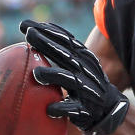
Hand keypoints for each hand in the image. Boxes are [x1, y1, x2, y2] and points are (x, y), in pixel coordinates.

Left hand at [21, 20, 128, 134]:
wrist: (108, 110)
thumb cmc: (84, 84)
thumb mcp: (77, 67)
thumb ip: (60, 54)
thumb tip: (30, 38)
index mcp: (82, 59)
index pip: (66, 41)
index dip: (48, 31)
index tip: (27, 25)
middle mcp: (85, 71)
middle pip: (66, 54)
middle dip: (47, 43)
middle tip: (29, 35)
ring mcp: (86, 90)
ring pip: (70, 80)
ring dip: (53, 75)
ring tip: (36, 73)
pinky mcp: (85, 110)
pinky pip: (74, 109)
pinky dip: (62, 108)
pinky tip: (49, 109)